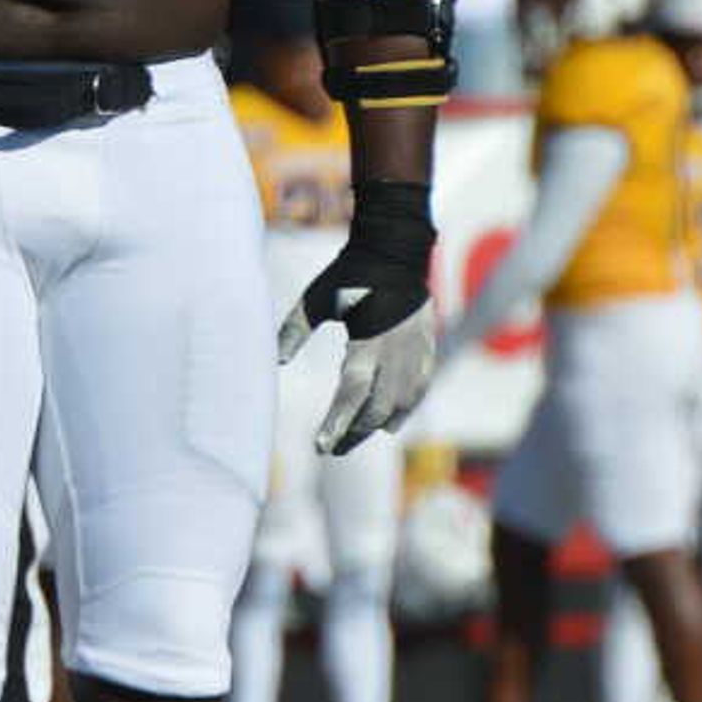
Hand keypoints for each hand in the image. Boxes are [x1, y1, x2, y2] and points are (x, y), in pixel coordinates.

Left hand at [278, 206, 439, 454]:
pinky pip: (418, 392)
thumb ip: (294, 330)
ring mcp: (415, 355)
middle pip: (376, 409)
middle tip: (330, 448)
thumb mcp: (315, 300)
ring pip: (400, 406)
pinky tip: (389, 424)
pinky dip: (404, 411)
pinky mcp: (426, 352)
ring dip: (376, 426)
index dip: (337, 423)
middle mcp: (396, 354)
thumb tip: (275, 360)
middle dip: (353, 433)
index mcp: (368, 342)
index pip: (352, 394)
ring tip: (352, 437)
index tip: (321, 446)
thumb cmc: (349, 276)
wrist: (396, 253)